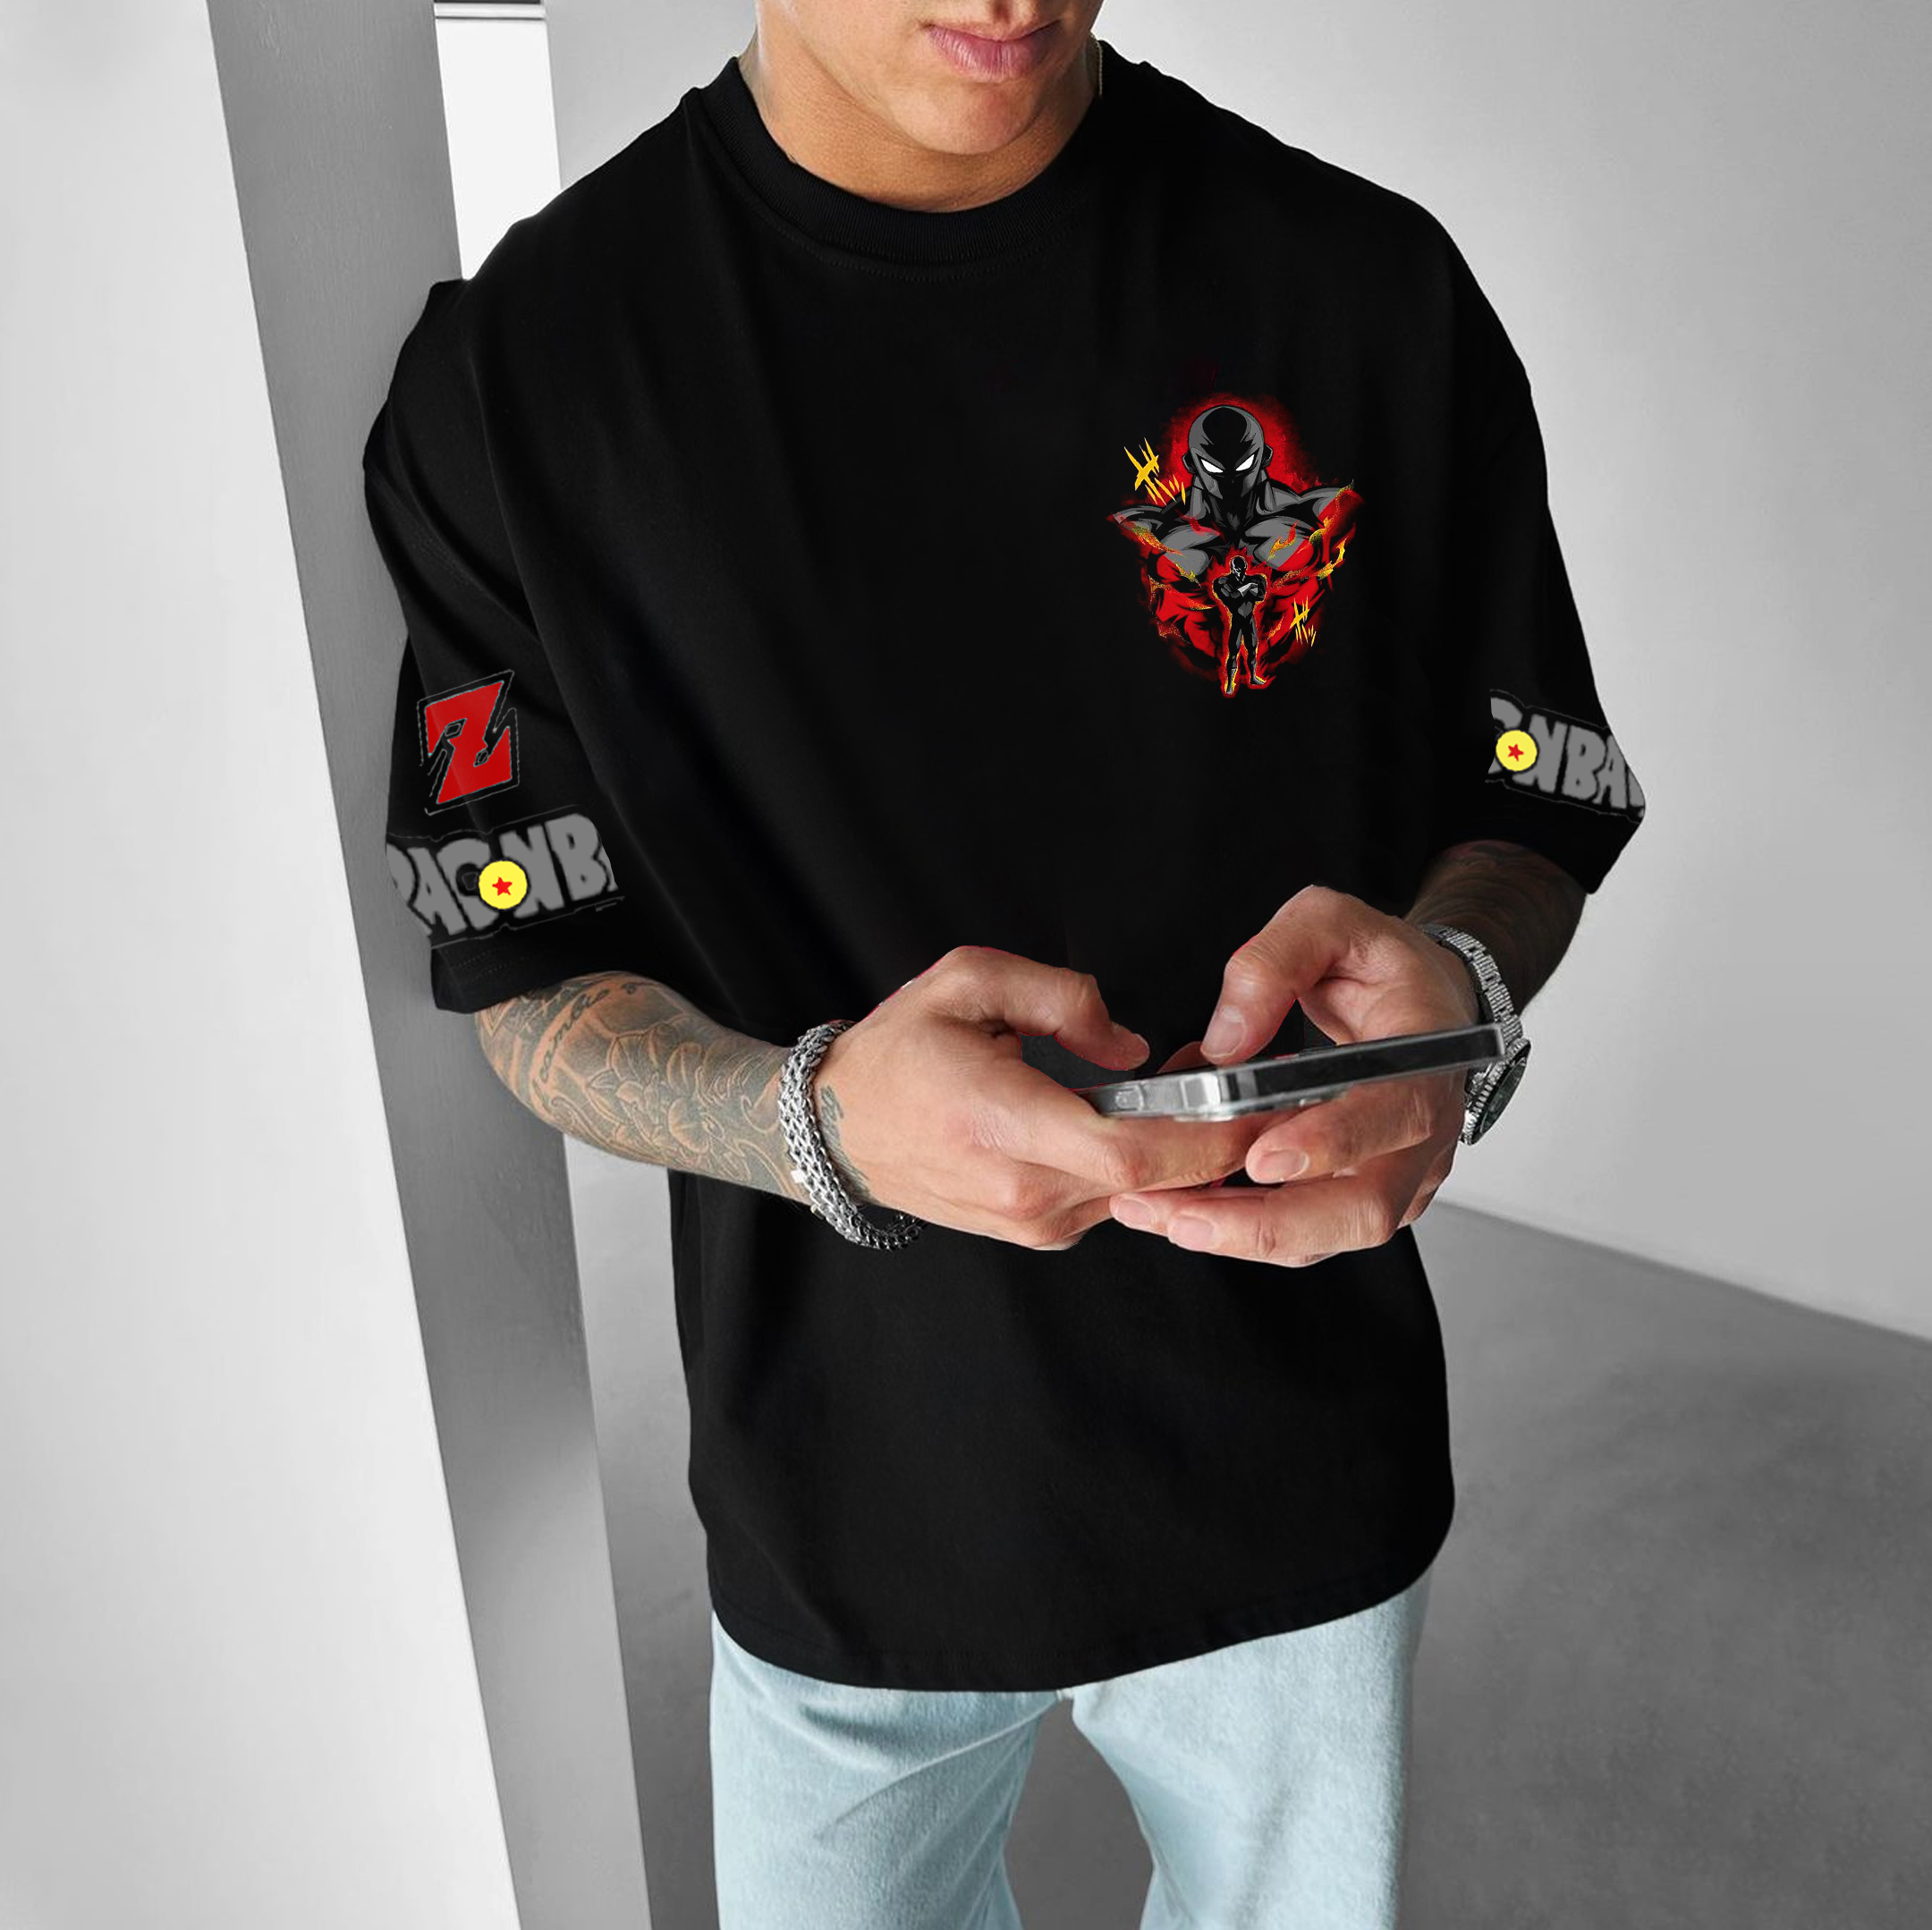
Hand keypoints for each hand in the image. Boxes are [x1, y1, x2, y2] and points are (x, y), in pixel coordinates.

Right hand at [809, 945, 1277, 1250]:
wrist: (839, 1128)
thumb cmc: (900, 1052)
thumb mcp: (968, 981)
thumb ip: (1061, 999)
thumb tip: (1133, 1047)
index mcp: (1004, 1122)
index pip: (1131, 1152)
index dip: (1207, 1136)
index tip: (1255, 1104)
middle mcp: (1023, 1187)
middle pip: (1154, 1182)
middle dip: (1220, 1142)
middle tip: (1262, 1096)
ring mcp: (1031, 1219)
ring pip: (1143, 1195)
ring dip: (1185, 1154)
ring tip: (1200, 1096)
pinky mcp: (1038, 1229)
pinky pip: (1115, 1200)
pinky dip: (1146, 1169)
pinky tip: (1144, 1124)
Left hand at [1107, 885, 1481, 1265]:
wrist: (1423, 1000)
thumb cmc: (1381, 964)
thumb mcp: (1330, 923)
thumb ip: (1275, 961)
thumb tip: (1226, 1037)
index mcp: (1425, 1059)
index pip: (1394, 1115)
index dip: (1331, 1143)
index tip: (1262, 1158)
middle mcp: (1421, 1133)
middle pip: (1362, 1208)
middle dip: (1267, 1224)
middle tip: (1183, 1217)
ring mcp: (1397, 1175)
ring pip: (1326, 1236)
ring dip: (1241, 1236)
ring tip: (1158, 1216)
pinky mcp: (1361, 1195)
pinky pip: (1306, 1236)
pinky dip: (1242, 1232)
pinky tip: (1179, 1213)